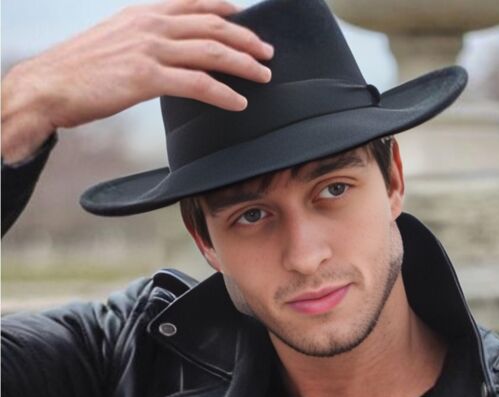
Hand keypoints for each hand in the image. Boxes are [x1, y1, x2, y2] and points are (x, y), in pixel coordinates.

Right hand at [1, 0, 273, 162]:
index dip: (223, 7)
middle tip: (267, 53)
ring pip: (211, 52)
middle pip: (212, 25)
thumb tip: (160, 53)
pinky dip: (223, 93)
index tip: (243, 15)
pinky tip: (239, 102)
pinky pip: (198, 84)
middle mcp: (151, 25)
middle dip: (245, 39)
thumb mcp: (113, 41)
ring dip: (243, 65)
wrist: (50, 84)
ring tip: (263, 77)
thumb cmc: (78, 70)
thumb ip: (141, 40)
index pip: (192, 2)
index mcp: (143, 13)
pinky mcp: (148, 77)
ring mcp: (150, 49)